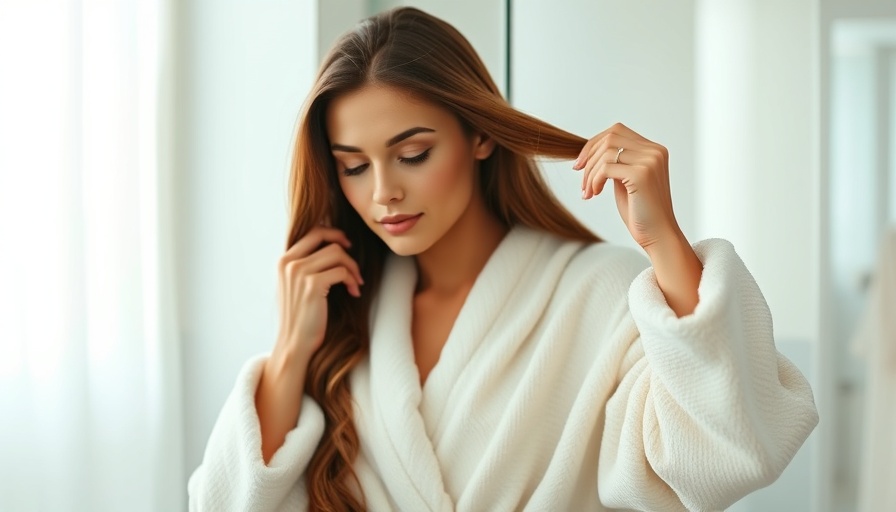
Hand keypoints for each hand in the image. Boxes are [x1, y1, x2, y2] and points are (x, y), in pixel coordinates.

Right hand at [274, 226, 363, 361]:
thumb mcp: (294, 287)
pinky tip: (354, 292)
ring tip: (355, 283)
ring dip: (352, 267)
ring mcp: (299, 272)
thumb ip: (303, 267)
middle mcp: (289, 263)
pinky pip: (341, 271)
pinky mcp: (313, 285)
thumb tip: (328, 249)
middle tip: (354, 261)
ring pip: (337, 252)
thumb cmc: (299, 317)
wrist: (294, 343)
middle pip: (324, 236)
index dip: (332, 233)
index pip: (312, 232)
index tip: (346, 245)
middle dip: (345, 246)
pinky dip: (352, 280)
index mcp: (283, 261)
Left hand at [573, 122, 680, 250]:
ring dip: (590, 173)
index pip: (616, 131)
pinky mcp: (642, 174)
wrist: (658, 236)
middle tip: (582, 182)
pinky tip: (595, 194)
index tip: (580, 165)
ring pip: (606, 152)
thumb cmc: (640, 212)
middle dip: (589, 158)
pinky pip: (606, 168)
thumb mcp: (625, 180)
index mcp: (653, 150)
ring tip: (588, 192)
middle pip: (610, 137)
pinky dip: (594, 180)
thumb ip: (615, 162)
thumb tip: (589, 151)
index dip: (593, 145)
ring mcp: (650, 161)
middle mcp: (655, 151)